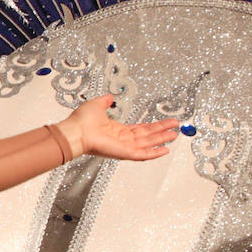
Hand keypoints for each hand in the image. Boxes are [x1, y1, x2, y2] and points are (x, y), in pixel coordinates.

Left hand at [58, 95, 180, 161]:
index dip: (153, 125)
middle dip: (162, 131)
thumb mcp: (97, 105)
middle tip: (176, 127)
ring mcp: (124, 147)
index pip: (139, 128)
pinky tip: (165, 150)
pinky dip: (154, 153)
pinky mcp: (124, 152)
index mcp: (117, 130)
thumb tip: (110, 97)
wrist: (75, 131)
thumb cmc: (82, 120)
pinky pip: (142, 154)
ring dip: (162, 139)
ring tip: (175, 135)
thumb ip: (105, 101)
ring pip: (148, 143)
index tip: (165, 122)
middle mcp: (122, 139)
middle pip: (147, 135)